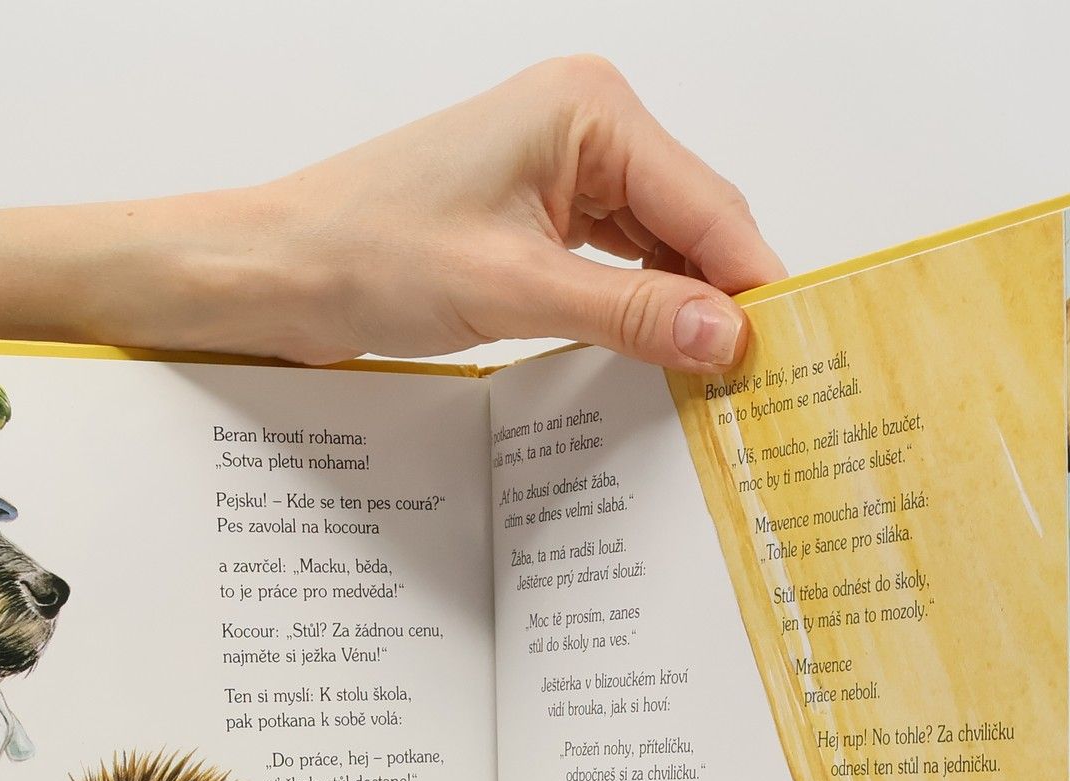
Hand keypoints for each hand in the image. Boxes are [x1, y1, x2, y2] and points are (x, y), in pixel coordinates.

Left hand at [236, 57, 783, 369]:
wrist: (280, 270)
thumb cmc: (367, 250)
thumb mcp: (514, 290)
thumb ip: (629, 313)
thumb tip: (723, 337)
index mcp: (587, 109)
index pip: (706, 202)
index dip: (752, 281)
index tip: (789, 352)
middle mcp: (583, 124)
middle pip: (692, 221)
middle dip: (722, 297)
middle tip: (762, 383)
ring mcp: (560, 167)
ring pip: (658, 247)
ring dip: (681, 309)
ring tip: (717, 383)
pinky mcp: (538, 212)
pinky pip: (616, 261)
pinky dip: (638, 308)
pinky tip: (657, 358)